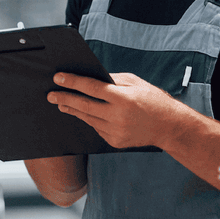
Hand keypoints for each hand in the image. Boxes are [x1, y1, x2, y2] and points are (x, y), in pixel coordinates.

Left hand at [48, 72, 180, 148]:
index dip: (73, 82)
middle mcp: (117, 116)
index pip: (91, 88)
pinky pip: (96, 128)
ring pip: (88, 119)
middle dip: (65, 98)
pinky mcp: (115, 141)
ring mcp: (116, 131)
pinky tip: (82, 113)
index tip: (58, 78)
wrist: (168, 126)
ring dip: (73, 110)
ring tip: (61, 104)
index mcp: (123, 98)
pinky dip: (89, 120)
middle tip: (51, 94)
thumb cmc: (153, 99)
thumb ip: (113, 79)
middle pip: (84, 105)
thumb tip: (92, 77)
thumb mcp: (135, 82)